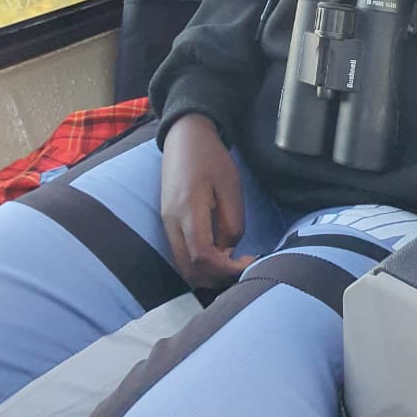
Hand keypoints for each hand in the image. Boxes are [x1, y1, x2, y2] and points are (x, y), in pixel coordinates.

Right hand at [160, 114, 256, 287]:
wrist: (184, 138)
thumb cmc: (210, 158)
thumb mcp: (230, 185)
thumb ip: (232, 222)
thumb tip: (229, 252)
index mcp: (189, 211)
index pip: (203, 258)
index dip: (227, 269)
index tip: (249, 262)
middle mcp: (172, 223)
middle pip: (190, 270)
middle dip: (218, 277)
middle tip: (243, 266)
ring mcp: (167, 225)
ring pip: (184, 267)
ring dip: (209, 273)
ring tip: (234, 261)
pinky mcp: (168, 224)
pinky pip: (182, 256)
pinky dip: (200, 264)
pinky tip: (220, 253)